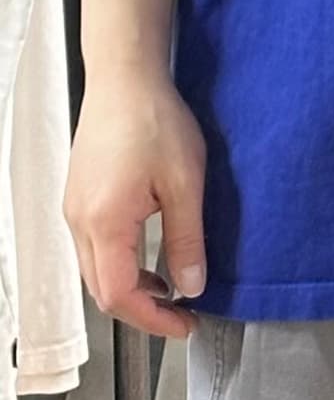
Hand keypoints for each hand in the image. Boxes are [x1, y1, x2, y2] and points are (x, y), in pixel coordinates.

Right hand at [64, 69, 207, 338]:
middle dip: (142, 308)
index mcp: (105, 222)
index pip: (121, 295)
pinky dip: (120, 261)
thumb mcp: (185, 181)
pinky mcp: (80, 196)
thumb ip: (187, 238)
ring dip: (130, 286)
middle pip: (103, 289)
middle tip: (181, 310)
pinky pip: (94, 246)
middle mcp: (80, 221)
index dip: (154, 318)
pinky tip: (148, 252)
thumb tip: (192, 285)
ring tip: (170, 283)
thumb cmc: (154, 118)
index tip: (185, 323)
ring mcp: (75, 209)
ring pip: (96, 269)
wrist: (125, 76)